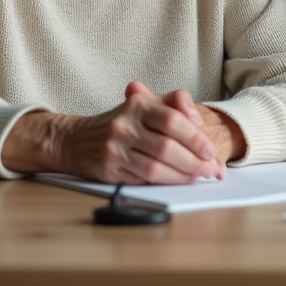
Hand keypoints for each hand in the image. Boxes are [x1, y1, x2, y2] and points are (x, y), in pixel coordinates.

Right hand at [3, 81, 227, 183]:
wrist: (75, 140)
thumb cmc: (120, 122)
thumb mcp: (144, 103)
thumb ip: (174, 102)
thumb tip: (198, 119)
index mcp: (137, 105)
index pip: (172, 120)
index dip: (195, 136)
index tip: (210, 150)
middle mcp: (124, 125)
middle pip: (167, 147)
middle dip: (194, 161)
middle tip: (210, 168)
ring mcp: (114, 148)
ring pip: (156, 167)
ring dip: (182, 175)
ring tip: (199, 177)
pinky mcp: (108, 170)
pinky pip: (142, 179)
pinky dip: (164, 182)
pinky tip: (177, 182)